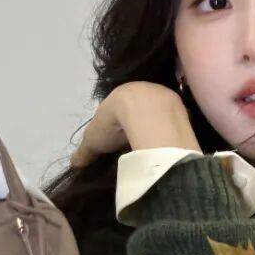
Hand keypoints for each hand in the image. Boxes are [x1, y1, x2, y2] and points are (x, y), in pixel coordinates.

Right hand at [69, 82, 189, 168]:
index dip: (120, 123)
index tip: (120, 139)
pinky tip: (167, 145)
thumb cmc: (114, 121)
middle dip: (139, 124)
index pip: (122, 107)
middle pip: (142, 109)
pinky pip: (175, 122)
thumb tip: (73, 164)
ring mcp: (165, 98)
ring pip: (160, 113)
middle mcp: (145, 90)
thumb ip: (84, 151)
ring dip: (157, 127)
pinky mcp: (181, 108)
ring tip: (152, 146)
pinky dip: (170, 132)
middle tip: (136, 143)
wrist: (145, 112)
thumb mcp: (93, 139)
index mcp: (123, 93)